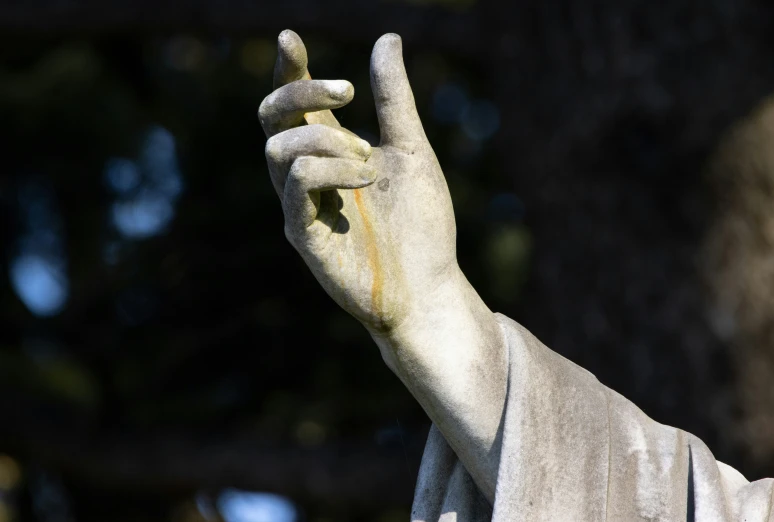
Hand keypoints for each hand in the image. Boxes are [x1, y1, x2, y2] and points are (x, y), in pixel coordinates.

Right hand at [259, 30, 457, 335]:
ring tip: (369, 160)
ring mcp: (301, 206)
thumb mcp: (411, 150)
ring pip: (279, 148)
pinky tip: (366, 179)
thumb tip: (386, 39)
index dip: (289, 71)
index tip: (290, 39)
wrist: (429, 285)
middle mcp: (308, 176)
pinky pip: (295, 185)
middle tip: (347, 90)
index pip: (295, 105)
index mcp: (331, 153)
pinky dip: (330, 170)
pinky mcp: (303, 235)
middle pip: (271, 118)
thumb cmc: (421, 224)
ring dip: (325, 139)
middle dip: (300, 91)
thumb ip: (394, 100)